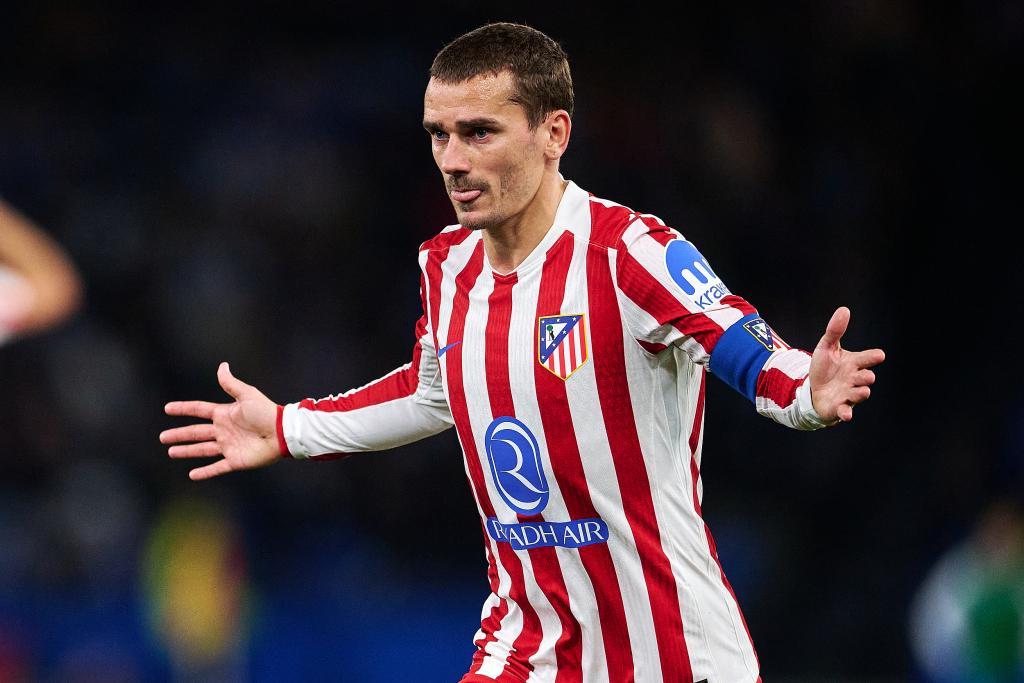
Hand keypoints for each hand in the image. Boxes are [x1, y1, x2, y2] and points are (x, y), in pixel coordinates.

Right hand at [161, 362, 281, 479]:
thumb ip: (231, 384)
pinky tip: (192, 475)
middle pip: (196, 432)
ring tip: (171, 452)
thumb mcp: (246, 395)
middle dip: (179, 435)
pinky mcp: (235, 460)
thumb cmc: (266, 412)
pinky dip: (205, 472)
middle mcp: (224, 430)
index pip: (199, 411)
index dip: (184, 409)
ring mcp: (229, 446)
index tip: (167, 408)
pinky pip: (217, 467)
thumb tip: (222, 365)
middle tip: (163, 437)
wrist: (282, 432)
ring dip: (187, 451)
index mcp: (225, 414)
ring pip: (202, 450)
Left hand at [808, 306, 884, 423]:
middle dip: (866, 376)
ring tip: (864, 391)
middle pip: (865, 377)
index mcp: (854, 363)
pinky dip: (846, 413)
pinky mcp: (839, 407)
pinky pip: (845, 411)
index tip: (879, 355)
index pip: (867, 358)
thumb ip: (835, 330)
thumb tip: (844, 309)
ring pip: (859, 394)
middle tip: (867, 375)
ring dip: (861, 393)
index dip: (873, 357)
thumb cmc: (824, 368)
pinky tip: (846, 415)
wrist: (813, 389)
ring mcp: (848, 394)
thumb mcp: (826, 347)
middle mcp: (855, 379)